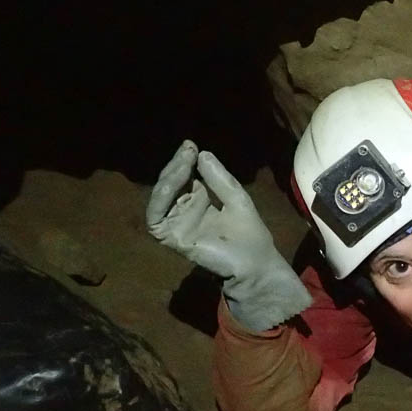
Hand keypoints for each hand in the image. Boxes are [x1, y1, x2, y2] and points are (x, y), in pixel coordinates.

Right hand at [146, 141, 311, 330]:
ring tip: (184, 161)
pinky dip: (162, 196)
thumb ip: (219, 179)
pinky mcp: (170, 237)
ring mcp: (176, 223)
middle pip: (171, 183)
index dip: (185, 161)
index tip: (191, 146)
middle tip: (187, 150)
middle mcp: (185, 209)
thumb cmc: (250, 235)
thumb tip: (202, 153)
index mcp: (200, 199)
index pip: (185, 176)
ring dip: (170, 177)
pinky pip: (156, 215)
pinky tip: (174, 182)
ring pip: (161, 195)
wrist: (255, 264)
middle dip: (177, 165)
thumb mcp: (237, 198)